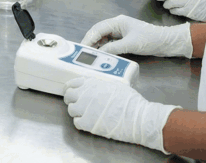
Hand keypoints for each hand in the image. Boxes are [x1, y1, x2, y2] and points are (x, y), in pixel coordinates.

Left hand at [64, 78, 178, 152]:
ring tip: (85, 114)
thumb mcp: (115, 85)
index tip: (70, 90)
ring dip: (76, 111)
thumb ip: (101, 85)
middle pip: (68, 96)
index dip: (70, 88)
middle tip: (76, 103)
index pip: (72, 83)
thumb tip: (96, 89)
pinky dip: (81, 123)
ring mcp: (85, 108)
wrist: (137, 117)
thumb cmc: (131, 102)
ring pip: (71, 109)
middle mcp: (86, 94)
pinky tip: (89, 122)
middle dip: (71, 99)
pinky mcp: (87, 123)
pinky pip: (76, 122)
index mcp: (93, 83)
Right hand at [80, 15, 192, 57]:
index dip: (89, 38)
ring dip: (97, 45)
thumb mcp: (130, 44)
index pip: (98, 28)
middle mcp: (117, 25)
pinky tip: (101, 54)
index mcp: (118, 22)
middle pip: (99, 32)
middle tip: (83, 52)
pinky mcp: (124, 38)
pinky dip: (104, 48)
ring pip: (104, 37)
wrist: (166, 42)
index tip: (82, 47)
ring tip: (90, 54)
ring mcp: (121, 32)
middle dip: (91, 41)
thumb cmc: (150, 39)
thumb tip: (98, 53)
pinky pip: (110, 42)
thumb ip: (113, 48)